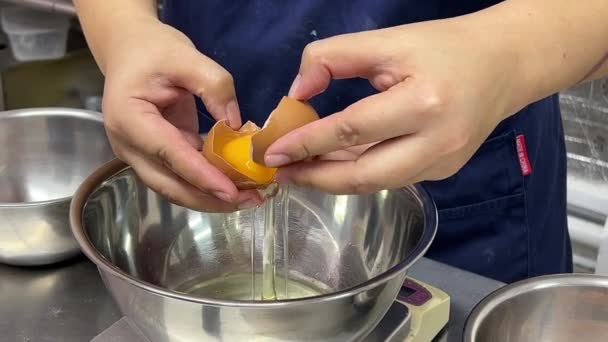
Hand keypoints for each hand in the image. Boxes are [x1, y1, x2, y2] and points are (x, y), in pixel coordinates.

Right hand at [102, 17, 260, 209]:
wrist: (130, 49)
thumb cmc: (153, 50)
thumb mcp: (186, 56)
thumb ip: (214, 85)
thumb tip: (237, 124)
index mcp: (129, 118)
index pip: (169, 154)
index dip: (201, 176)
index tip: (232, 192)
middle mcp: (128, 145)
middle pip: (168, 184)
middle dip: (209, 199)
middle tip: (251, 200)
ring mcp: (138, 154)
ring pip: (174, 187)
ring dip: (210, 197)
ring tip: (249, 197)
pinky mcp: (154, 156)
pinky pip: (180, 176)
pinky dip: (206, 183)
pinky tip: (235, 183)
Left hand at [264, 16, 523, 193]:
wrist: (504, 64)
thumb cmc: (443, 47)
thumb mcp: (387, 41)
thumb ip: (333, 58)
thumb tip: (297, 94)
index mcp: (424, 103)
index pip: (352, 130)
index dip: (307, 143)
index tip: (273, 152)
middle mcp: (437, 143)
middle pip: (363, 175)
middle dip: (315, 178)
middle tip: (281, 172)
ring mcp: (444, 164)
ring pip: (376, 183)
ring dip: (334, 179)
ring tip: (301, 170)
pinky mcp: (445, 172)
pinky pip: (392, 178)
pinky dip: (359, 173)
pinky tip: (336, 163)